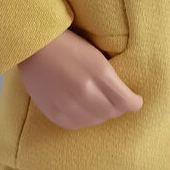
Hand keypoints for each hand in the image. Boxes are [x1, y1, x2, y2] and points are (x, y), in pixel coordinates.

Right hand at [17, 27, 142, 129]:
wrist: (35, 46)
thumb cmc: (69, 44)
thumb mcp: (96, 56)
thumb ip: (111, 78)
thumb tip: (124, 97)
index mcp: (100, 73)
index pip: (126, 102)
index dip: (134, 103)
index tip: (135, 100)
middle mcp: (85, 92)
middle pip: (111, 113)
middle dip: (117, 108)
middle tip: (116, 102)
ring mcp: (68, 105)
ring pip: (95, 121)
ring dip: (100, 114)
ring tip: (98, 104)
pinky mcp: (54, 112)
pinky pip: (76, 125)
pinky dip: (82, 119)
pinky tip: (81, 109)